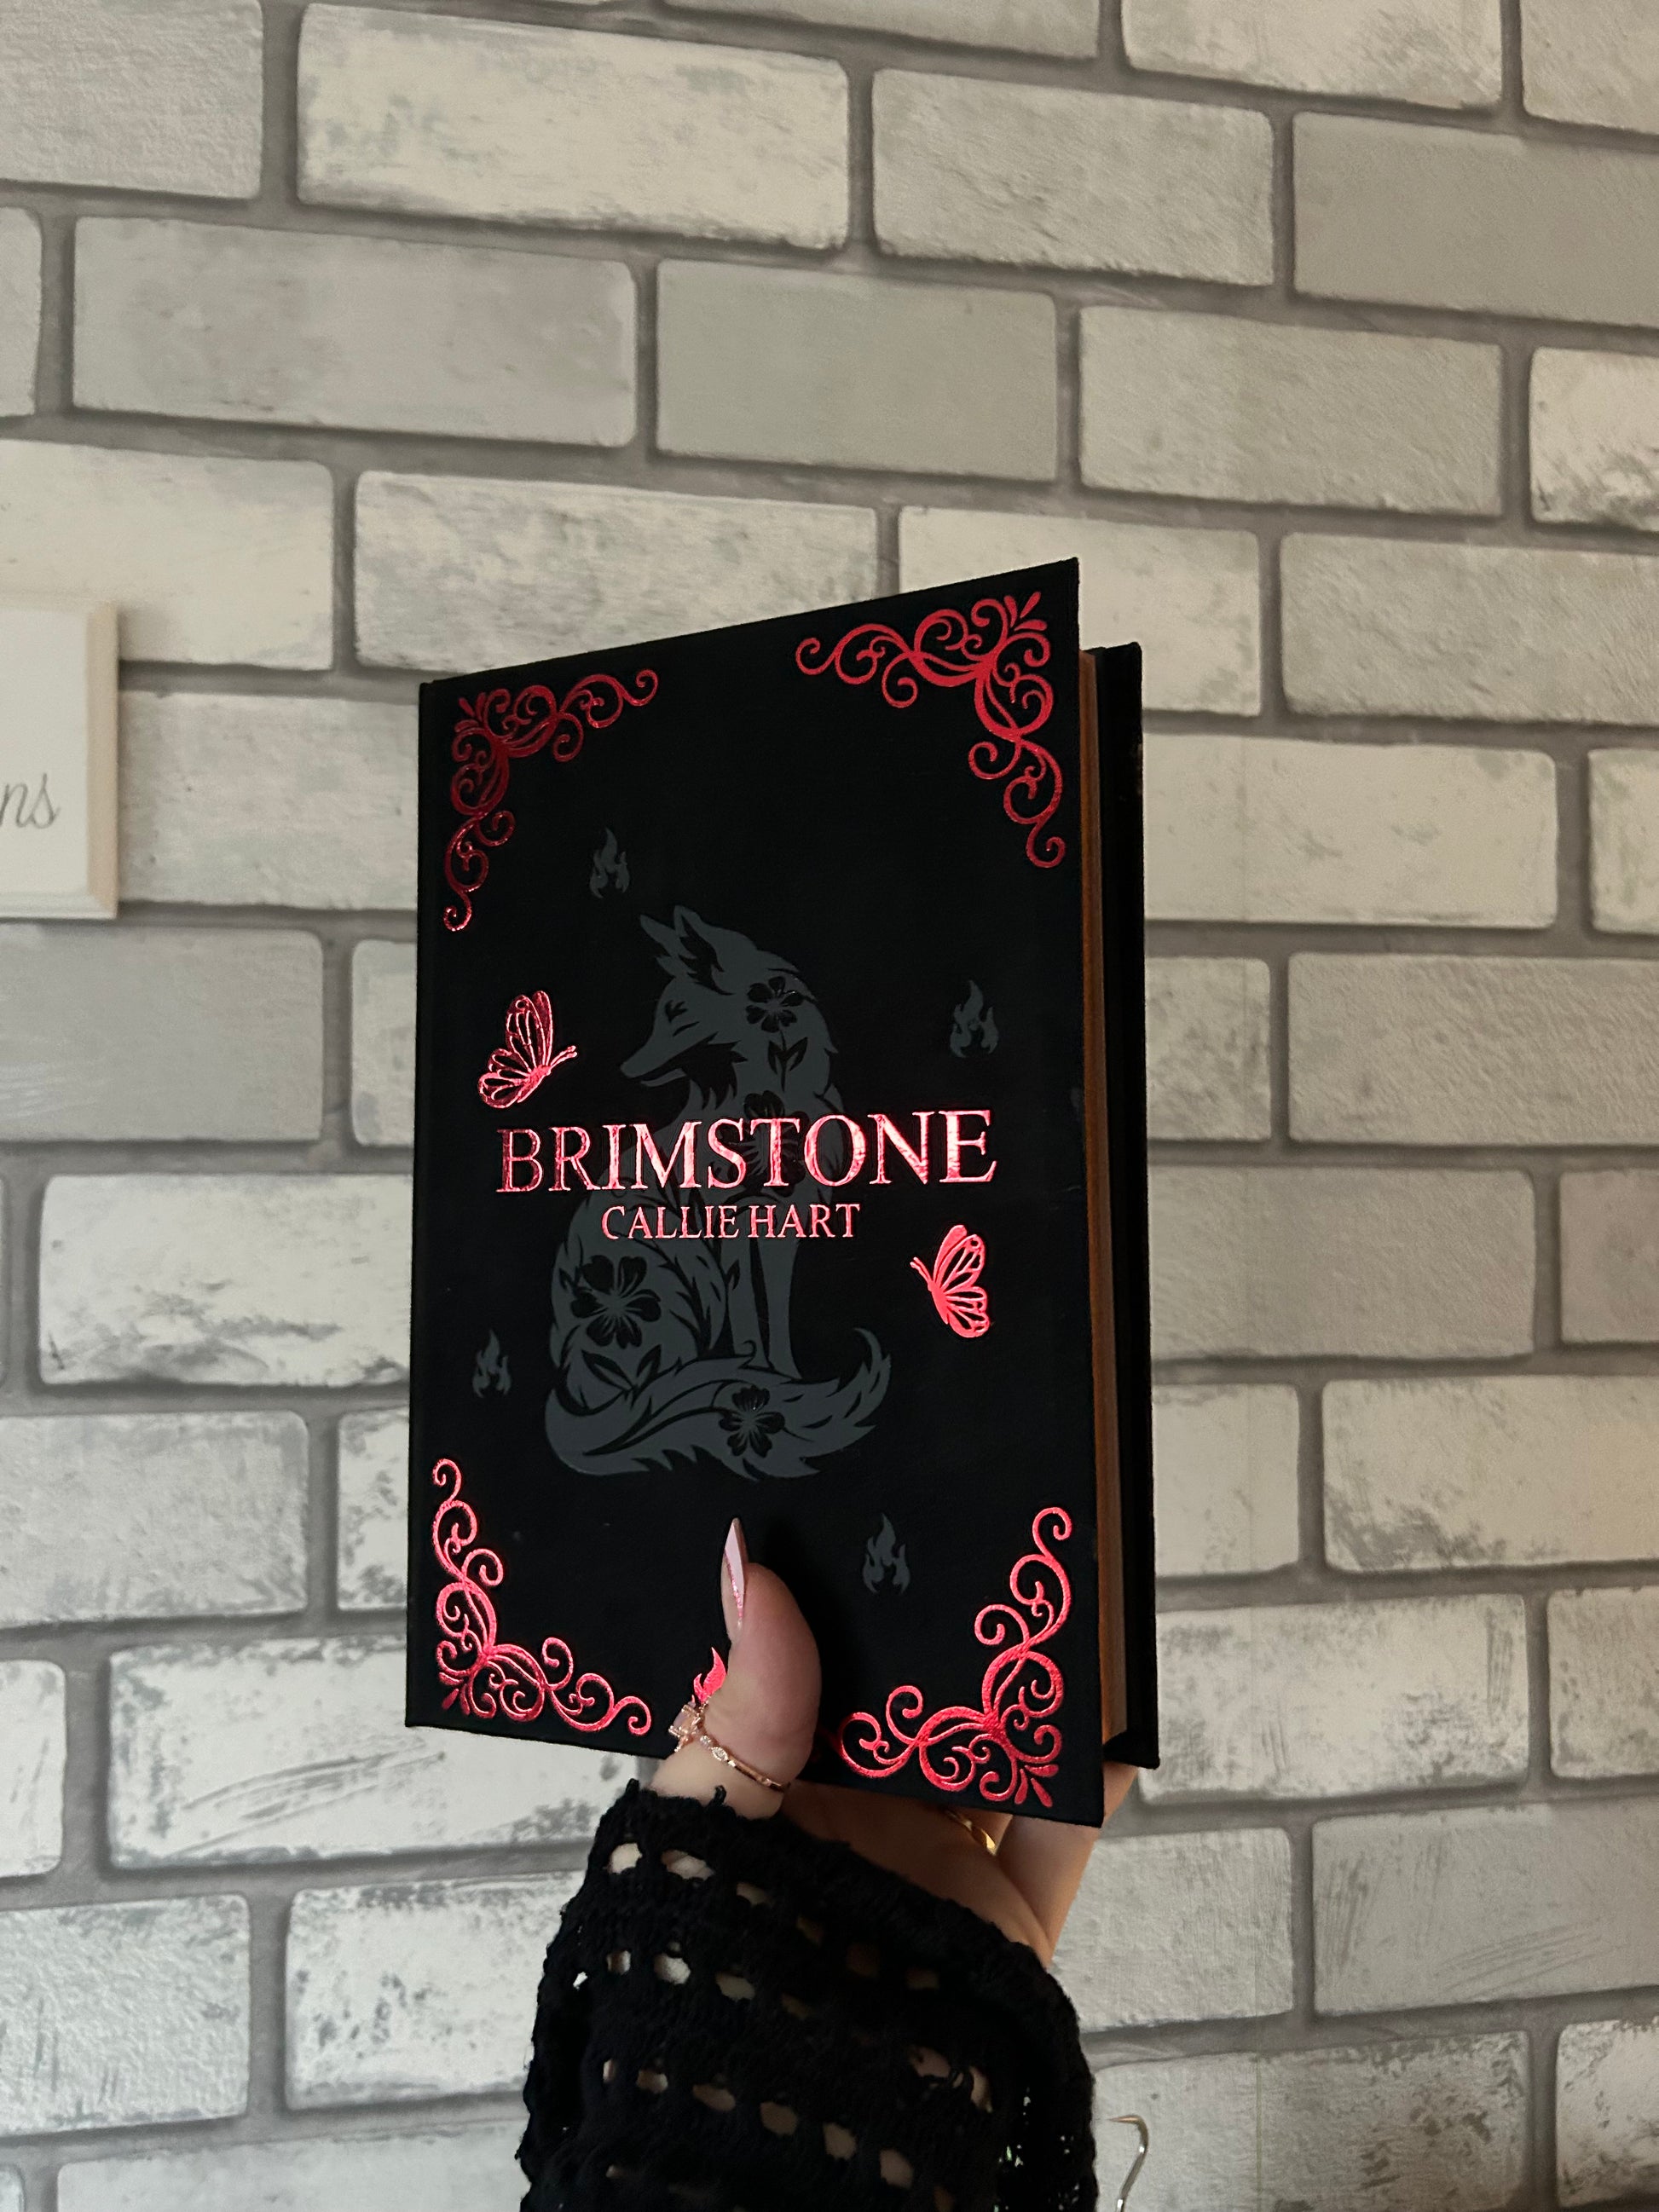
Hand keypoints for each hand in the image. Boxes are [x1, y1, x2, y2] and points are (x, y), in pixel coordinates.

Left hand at [650, 1520, 1134, 1964]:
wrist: (788, 2137)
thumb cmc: (710, 1968)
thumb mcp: (701, 1819)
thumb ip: (740, 1700)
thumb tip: (746, 1557)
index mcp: (771, 1784)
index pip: (808, 1669)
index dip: (838, 1597)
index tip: (876, 1507)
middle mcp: (857, 1818)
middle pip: (919, 1703)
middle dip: (952, 1629)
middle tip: (989, 1526)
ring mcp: (934, 1869)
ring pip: (999, 1758)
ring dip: (1030, 1691)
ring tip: (1060, 1597)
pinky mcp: (1002, 1925)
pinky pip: (1063, 1841)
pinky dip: (1094, 1782)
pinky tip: (1115, 1715)